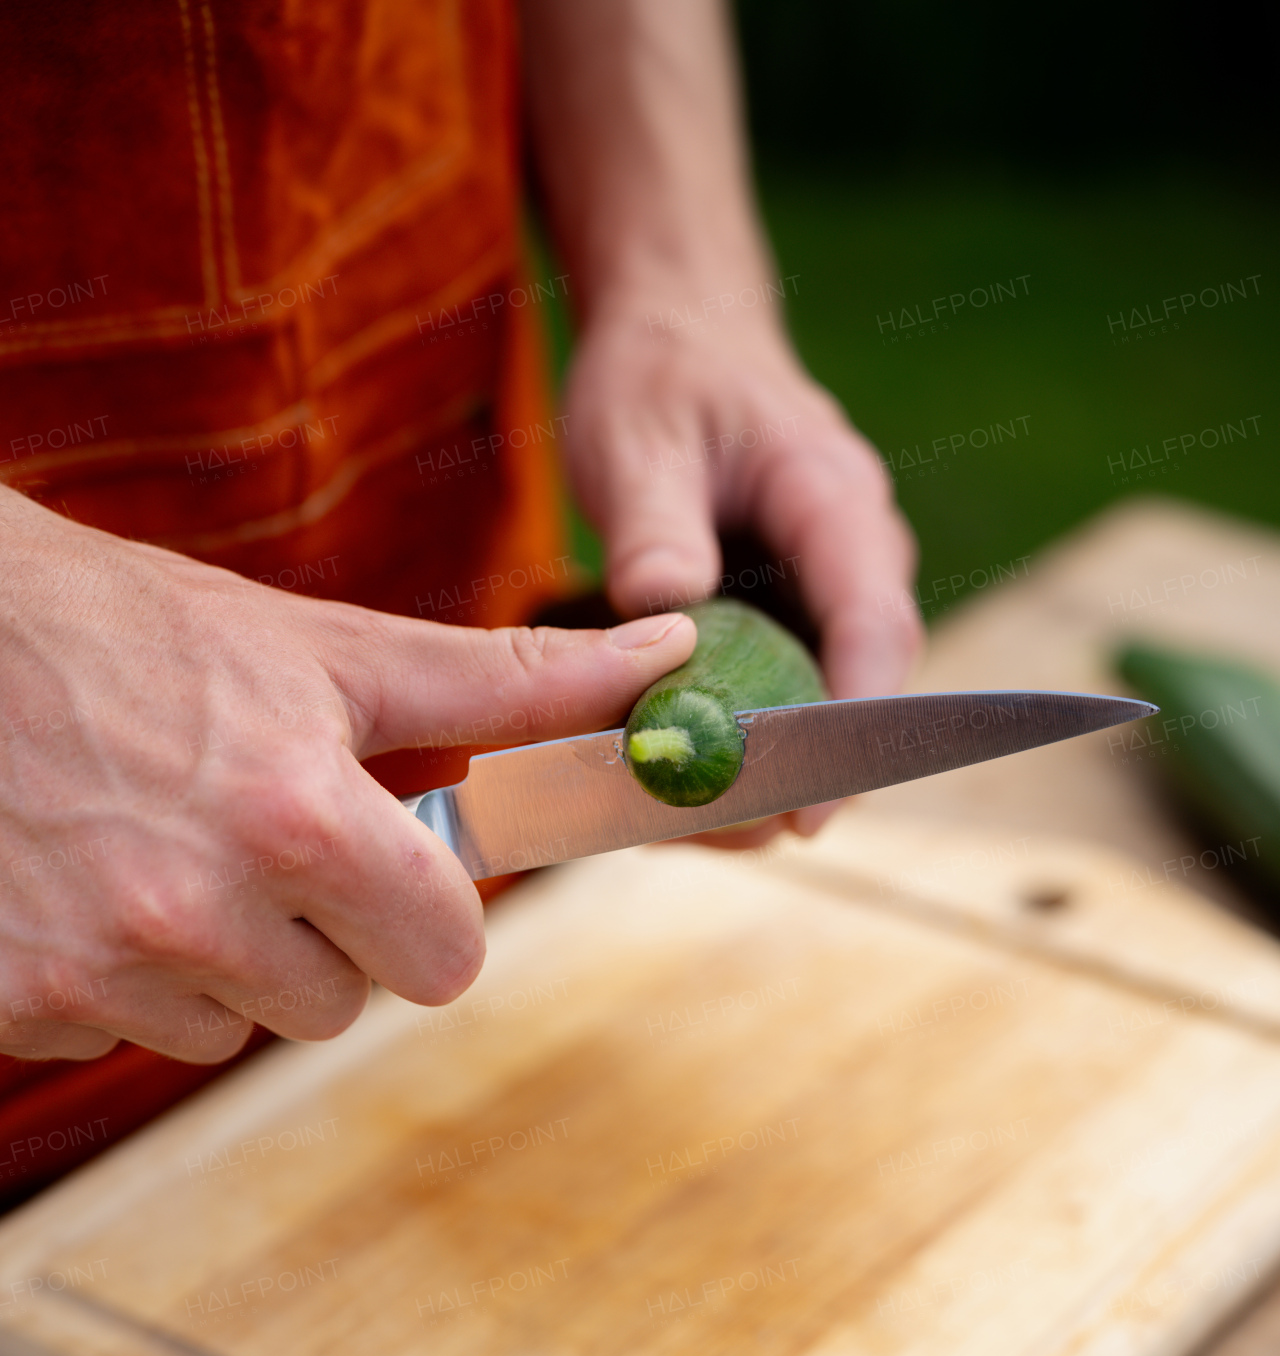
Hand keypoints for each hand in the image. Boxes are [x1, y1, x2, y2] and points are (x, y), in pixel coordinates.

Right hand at [0, 488, 694, 1062]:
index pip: (446, 957)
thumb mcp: (328, 652)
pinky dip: (115, 975)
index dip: (425, 911)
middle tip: (250, 837)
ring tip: (152, 845)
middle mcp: (200, 909)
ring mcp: (100, 968)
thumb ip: (507, 683)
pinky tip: (80, 879)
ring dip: (214, 961)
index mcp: (301, 820)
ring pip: (231, 1028)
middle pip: (341, 1004)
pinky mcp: (19, 1005)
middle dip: (318, 935)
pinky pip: (125, 1032)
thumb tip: (666, 659)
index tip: (385, 864)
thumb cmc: (136, 631)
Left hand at [562, 302, 923, 843]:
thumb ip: (654, 524)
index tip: (809, 808)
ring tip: (675, 823)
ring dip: (765, 775)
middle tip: (716, 838)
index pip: (873, 625)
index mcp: (834, 501)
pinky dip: (737, 750)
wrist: (678, 341)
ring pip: (824, 713)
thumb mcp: (637, 437)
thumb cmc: (662, 377)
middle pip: (862, 693)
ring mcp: (830, 596)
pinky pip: (785, 704)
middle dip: (803, 775)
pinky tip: (665, 787)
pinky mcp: (795, 625)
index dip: (852, 725)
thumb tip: (664, 613)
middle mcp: (854, 559)